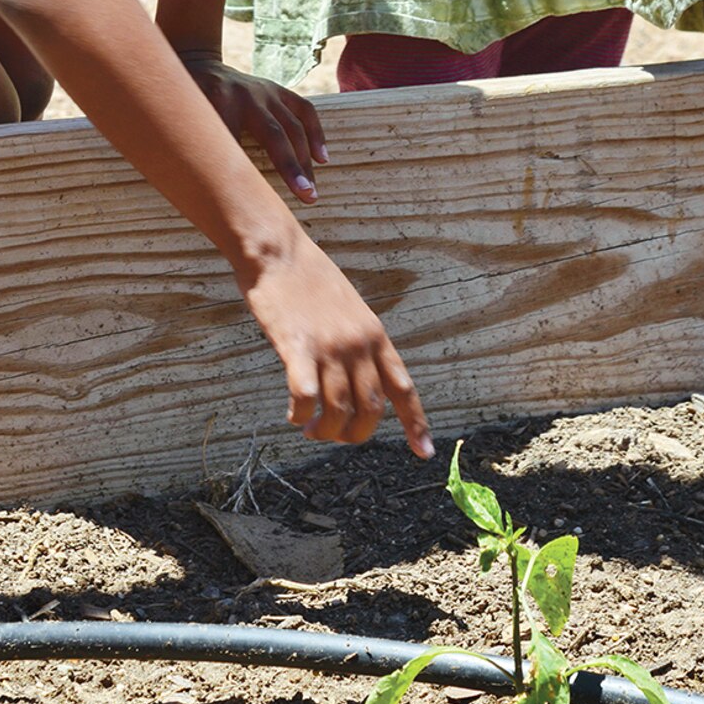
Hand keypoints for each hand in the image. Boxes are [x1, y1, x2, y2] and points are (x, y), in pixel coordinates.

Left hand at [177, 50, 327, 202]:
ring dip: (305, 160)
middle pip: (274, 135)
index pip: (235, 144)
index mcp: (218, 103)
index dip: (244, 172)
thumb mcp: (182, 122)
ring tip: (311, 191)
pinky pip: (304, 110)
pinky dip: (315, 134)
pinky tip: (321, 158)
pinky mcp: (277, 89)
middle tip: (306, 197)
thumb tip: (201, 192)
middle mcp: (246, 96)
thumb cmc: (187, 104)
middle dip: (291, 167)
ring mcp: (265, 91)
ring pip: (292, 126)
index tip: (256, 203)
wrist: (197, 64)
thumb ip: (194, 148)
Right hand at [240, 222, 433, 458]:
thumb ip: (358, 342)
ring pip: (340, 409)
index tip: (424, 453)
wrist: (278, 250)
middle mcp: (359, 344)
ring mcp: (330, 346)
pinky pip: (305, 398)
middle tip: (334, 435)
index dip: (415, 423)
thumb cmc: (308, 278)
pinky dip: (301, 415)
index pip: (403, 387)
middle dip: (356, 433)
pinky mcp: (298, 348)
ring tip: (311, 430)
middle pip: (372, 408)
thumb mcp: (349, 307)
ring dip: (327, 430)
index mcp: (375, 334)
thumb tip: (360, 380)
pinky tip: (293, 415)